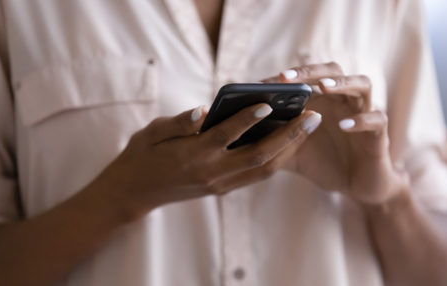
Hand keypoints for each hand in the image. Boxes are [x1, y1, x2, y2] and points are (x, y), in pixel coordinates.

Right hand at [90, 104, 321, 216]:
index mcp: (191, 156)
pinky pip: (257, 175)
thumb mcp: (152, 132)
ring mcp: (220, 184)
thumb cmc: (142, 155)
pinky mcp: (223, 189)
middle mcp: (211, 173)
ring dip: (290, 149)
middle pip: (258, 156)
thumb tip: (203, 110)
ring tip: (308, 127)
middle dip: (289, 136)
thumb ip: (179, 122)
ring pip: (264, 169)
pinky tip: (290, 142)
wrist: (134, 192)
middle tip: (312, 116)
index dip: (247, 119)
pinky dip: (277, 158)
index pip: (225, 135)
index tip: (268, 102)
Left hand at [265, 62, 408, 204]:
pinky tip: (344, 125)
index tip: (260, 84)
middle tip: (286, 78)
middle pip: (333, 70)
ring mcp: (363, 112)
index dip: (284, 78)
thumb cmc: (323, 163)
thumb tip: (242, 134)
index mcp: (323, 100)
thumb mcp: (293, 152)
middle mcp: (344, 100)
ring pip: (362, 84)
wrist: (356, 187)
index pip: (306, 77)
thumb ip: (273, 140)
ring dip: (342, 83)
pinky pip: (376, 119)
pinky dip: (361, 120)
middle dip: (310, 71)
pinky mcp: (379, 133)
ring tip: (322, 88)